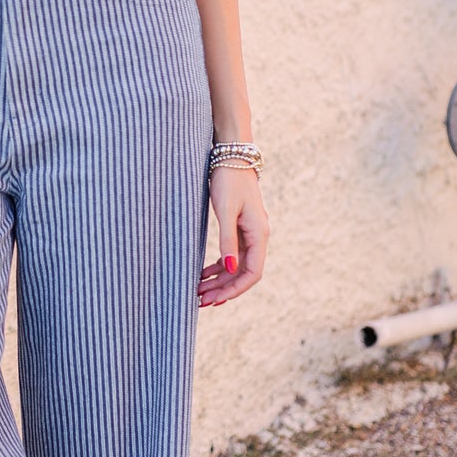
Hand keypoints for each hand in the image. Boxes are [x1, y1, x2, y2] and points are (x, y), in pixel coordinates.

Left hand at [198, 167, 268, 306]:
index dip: (234, 290)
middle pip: (243, 273)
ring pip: (237, 266)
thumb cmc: (228, 180)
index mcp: (258, 234)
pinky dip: (219, 267)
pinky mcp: (240, 227)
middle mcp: (257, 236)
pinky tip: (203, 274)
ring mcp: (249, 232)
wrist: (231, 155)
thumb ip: (227, 241)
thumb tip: (229, 269)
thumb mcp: (225, 210)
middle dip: (223, 289)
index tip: (215, 300)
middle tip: (200, 301)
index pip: (252, 273)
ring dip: (219, 280)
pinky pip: (232, 255)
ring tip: (198, 291)